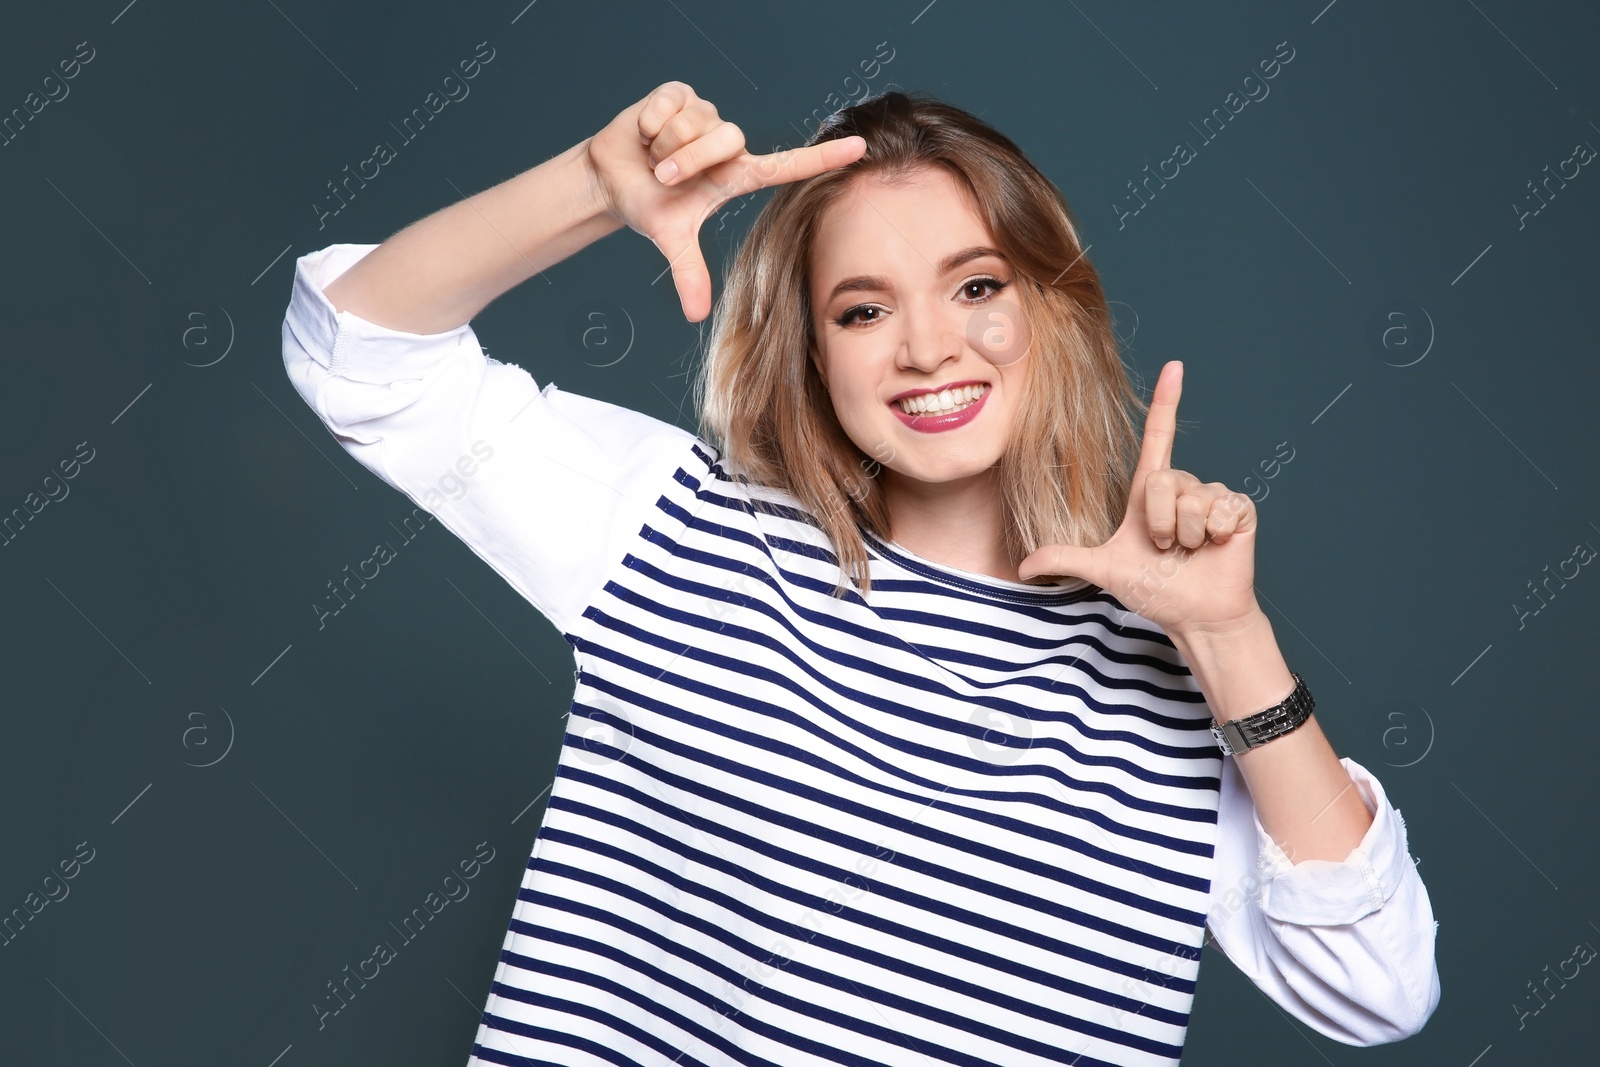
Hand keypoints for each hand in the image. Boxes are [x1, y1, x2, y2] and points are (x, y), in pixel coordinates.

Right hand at [586, 81, 866, 321]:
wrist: (610, 177)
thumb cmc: (649, 205)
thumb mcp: (670, 239)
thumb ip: (689, 273)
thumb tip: (696, 316)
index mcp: (737, 175)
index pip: (787, 166)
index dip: (823, 158)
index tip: (860, 149)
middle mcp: (729, 142)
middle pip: (726, 141)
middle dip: (687, 162)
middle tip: (664, 175)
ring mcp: (707, 113)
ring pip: (695, 124)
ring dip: (664, 145)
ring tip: (655, 155)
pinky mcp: (682, 92)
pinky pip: (670, 105)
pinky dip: (650, 124)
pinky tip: (646, 133)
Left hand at [1016, 361, 1261, 636]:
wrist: (1194, 615)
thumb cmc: (1155, 590)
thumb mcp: (1104, 570)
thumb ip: (1064, 560)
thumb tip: (1021, 568)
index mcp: (1151, 493)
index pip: (1158, 437)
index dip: (1166, 402)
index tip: (1174, 367)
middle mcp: (1183, 487)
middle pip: (1164, 479)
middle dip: (1160, 523)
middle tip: (1166, 548)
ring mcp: (1212, 497)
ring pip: (1191, 498)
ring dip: (1185, 534)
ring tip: (1190, 551)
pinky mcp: (1239, 510)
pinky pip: (1221, 508)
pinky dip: (1213, 534)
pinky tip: (1216, 546)